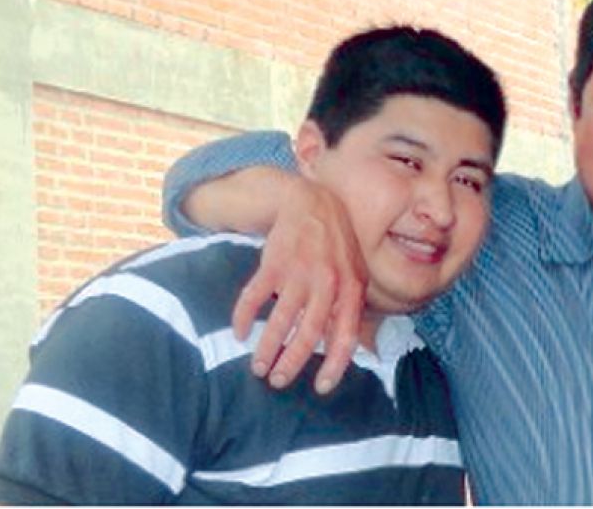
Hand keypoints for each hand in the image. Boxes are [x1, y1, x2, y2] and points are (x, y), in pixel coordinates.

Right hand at [232, 175, 366, 393]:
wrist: (313, 204)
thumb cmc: (337, 245)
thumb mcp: (355, 273)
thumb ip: (351, 308)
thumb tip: (353, 349)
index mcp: (350, 289)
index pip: (345, 336)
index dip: (334, 365)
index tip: (320, 388)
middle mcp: (327, 283)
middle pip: (309, 333)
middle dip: (292, 363)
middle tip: (278, 381)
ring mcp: (299, 273)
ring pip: (280, 320)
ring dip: (267, 348)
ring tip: (257, 367)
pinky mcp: (274, 263)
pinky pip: (255, 296)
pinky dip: (243, 316)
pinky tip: (238, 331)